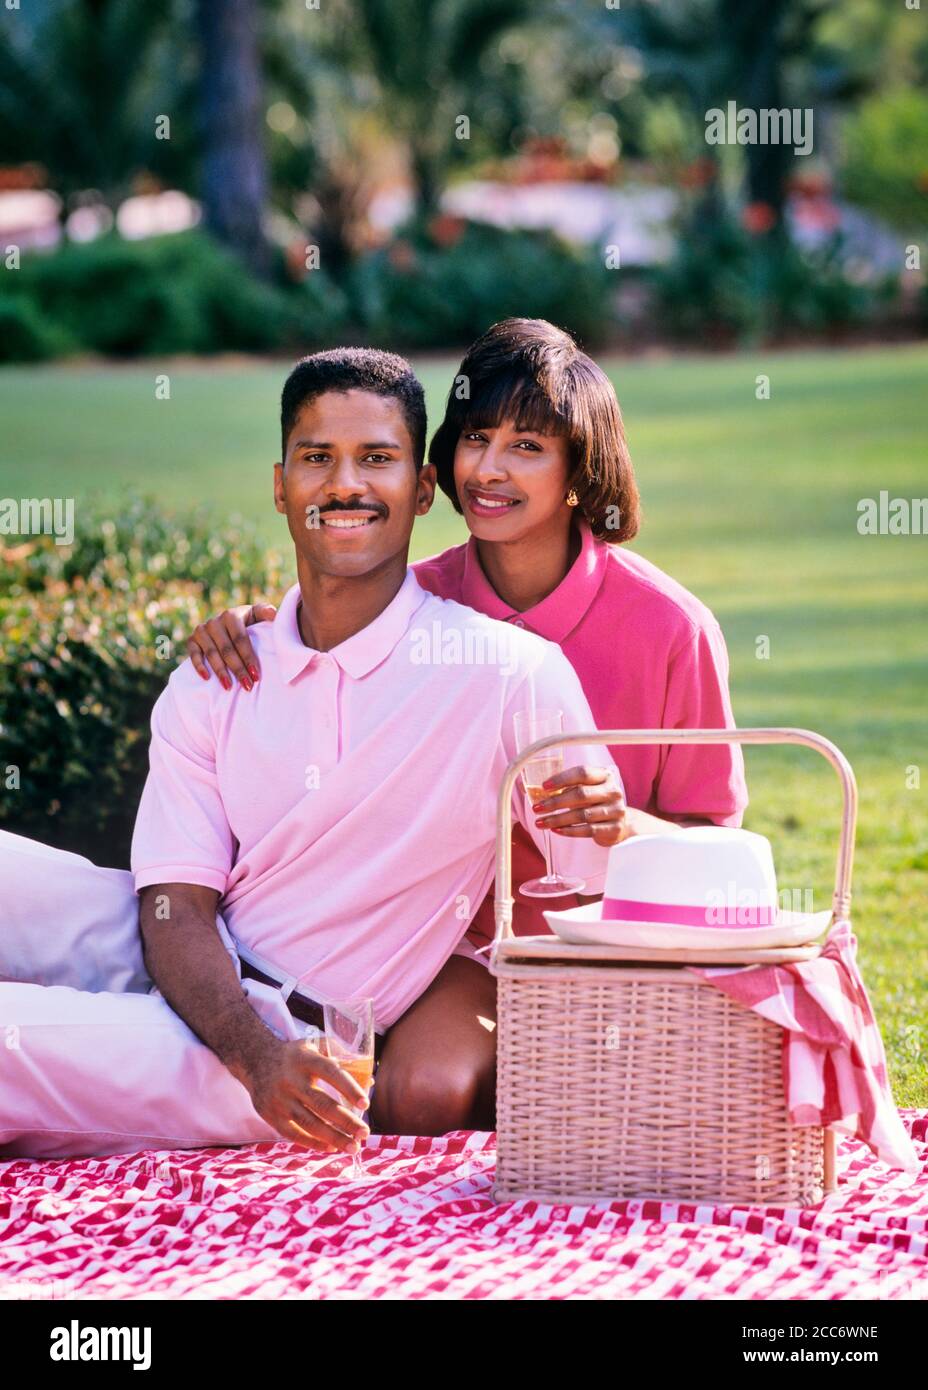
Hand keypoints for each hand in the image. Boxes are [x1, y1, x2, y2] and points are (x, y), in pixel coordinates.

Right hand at [186, 602, 276, 690]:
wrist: (226, 623)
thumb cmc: (248, 622)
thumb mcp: (257, 615)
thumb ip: (265, 612)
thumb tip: (273, 614)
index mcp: (231, 615)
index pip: (240, 639)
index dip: (248, 657)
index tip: (256, 675)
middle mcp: (214, 621)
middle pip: (227, 649)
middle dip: (238, 669)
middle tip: (247, 686)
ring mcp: (201, 630)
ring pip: (211, 653)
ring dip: (220, 671)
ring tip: (229, 687)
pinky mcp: (191, 640)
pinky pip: (193, 654)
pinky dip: (199, 666)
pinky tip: (207, 678)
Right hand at [243, 1035, 370, 1153]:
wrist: (254, 1060)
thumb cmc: (295, 1056)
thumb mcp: (314, 1046)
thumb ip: (340, 1058)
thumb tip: (369, 1081)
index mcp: (305, 1059)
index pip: (330, 1073)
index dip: (349, 1088)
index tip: (366, 1104)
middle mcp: (291, 1079)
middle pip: (322, 1104)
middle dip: (346, 1121)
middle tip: (364, 1133)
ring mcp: (279, 1099)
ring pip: (309, 1123)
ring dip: (334, 1138)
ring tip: (353, 1147)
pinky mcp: (270, 1115)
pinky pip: (294, 1134)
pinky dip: (314, 1143)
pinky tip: (331, 1148)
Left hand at [529, 765, 627, 846]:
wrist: (621, 824)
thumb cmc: (596, 803)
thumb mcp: (586, 790)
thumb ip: (566, 788)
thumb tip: (534, 789)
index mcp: (605, 776)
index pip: (582, 773)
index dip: (562, 778)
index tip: (544, 786)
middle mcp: (613, 791)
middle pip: (581, 794)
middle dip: (555, 802)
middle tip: (537, 808)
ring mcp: (616, 811)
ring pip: (582, 815)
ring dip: (558, 819)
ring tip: (541, 822)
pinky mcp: (614, 828)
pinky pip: (587, 830)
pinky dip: (569, 830)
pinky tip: (556, 830)